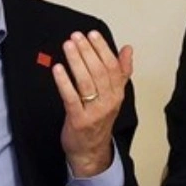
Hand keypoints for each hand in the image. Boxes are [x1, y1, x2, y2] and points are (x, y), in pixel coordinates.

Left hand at [54, 30, 133, 177]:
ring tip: (68, 46)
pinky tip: (58, 69)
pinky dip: (64, 82)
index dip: (102, 48)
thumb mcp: (113, 96)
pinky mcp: (78, 120)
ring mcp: (94, 112)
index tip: (92, 34)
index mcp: (117, 93)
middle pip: (99, 72)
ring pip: (86, 82)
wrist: (90, 151)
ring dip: (76, 61)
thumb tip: (128, 49)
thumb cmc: (99, 120)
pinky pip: (71, 98)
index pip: (112, 66)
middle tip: (76, 36)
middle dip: (87, 51)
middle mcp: (109, 102)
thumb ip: (121, 72)